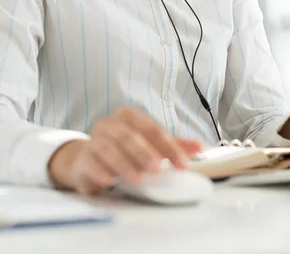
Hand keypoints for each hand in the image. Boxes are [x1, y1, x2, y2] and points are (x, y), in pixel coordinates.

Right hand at [48, 107, 201, 193]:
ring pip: (109, 149)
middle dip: (145, 153)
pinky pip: (90, 163)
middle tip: (158, 169)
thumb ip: (173, 145)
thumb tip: (199, 146)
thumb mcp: (148, 144)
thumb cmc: (123, 149)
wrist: (87, 159)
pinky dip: (100, 171)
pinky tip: (109, 181)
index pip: (152, 129)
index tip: (182, 164)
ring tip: (138, 179)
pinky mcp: (82, 159)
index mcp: (129, 117)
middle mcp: (110, 125)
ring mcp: (94, 140)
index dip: (169, 146)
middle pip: (129, 136)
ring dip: (124, 164)